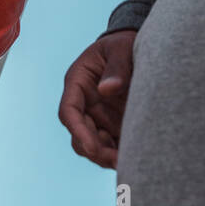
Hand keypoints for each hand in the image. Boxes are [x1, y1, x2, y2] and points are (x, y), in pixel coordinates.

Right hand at [59, 31, 136, 168]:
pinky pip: (111, 146)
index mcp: (77, 82)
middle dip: (95, 151)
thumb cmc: (124, 44)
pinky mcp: (113, 125)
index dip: (78, 132)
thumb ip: (116, 67)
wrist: (135, 48)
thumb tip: (107, 89)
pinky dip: (119, 155)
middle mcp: (84, 104)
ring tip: (128, 162)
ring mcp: (98, 116)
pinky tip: (135, 157)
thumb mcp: (121, 48)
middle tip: (118, 160)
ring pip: (93, 146)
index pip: (68, 112)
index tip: (92, 147)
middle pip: (78, 136)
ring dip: (106, 157)